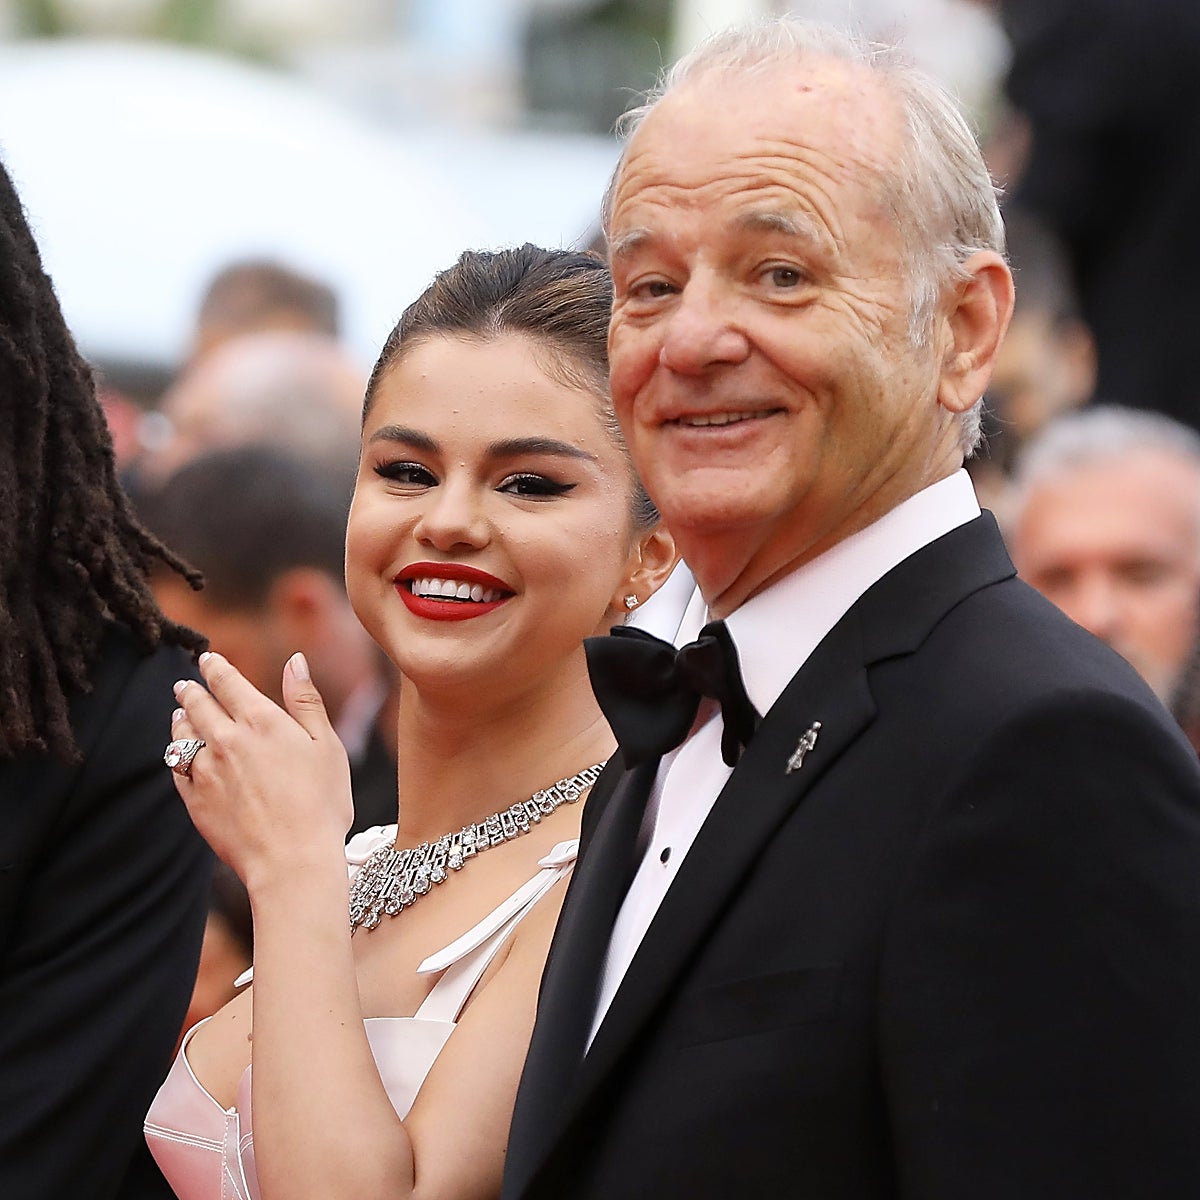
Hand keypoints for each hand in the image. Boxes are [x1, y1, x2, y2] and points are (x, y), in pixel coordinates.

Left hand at [170, 651, 353, 889]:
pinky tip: (181, 754)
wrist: (292, 860)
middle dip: (191, 690)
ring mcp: (206, 771)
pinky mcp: (194, 800)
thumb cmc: (321, 803)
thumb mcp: (327, 745)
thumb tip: (295, 660)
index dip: (215, 667)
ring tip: (179, 714)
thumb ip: (306, 700)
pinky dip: (176, 754)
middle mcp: (227, 740)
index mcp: (261, 721)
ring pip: (181, 735)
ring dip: (179, 719)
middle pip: (198, 704)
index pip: (227, 682)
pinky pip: (177, 768)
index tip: (208, 659)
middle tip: (185, 684)